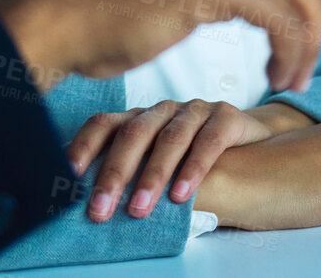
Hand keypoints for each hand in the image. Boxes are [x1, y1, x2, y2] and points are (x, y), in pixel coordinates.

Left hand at [68, 100, 274, 221]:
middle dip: (114, 174)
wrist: (253, 143)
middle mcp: (162, 111)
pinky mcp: (226, 116)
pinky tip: (182, 194)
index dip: (83, 146)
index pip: (103, 125)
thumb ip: (132, 176)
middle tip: (100, 209)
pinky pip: (208, 141)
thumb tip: (89, 206)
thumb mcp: (158, 164)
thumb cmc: (193, 160)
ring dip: (152, 176)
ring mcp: (195, 110)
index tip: (67, 176)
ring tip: (140, 209)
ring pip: (169, 138)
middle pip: (133, 134)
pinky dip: (194, 168)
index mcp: (139, 119)